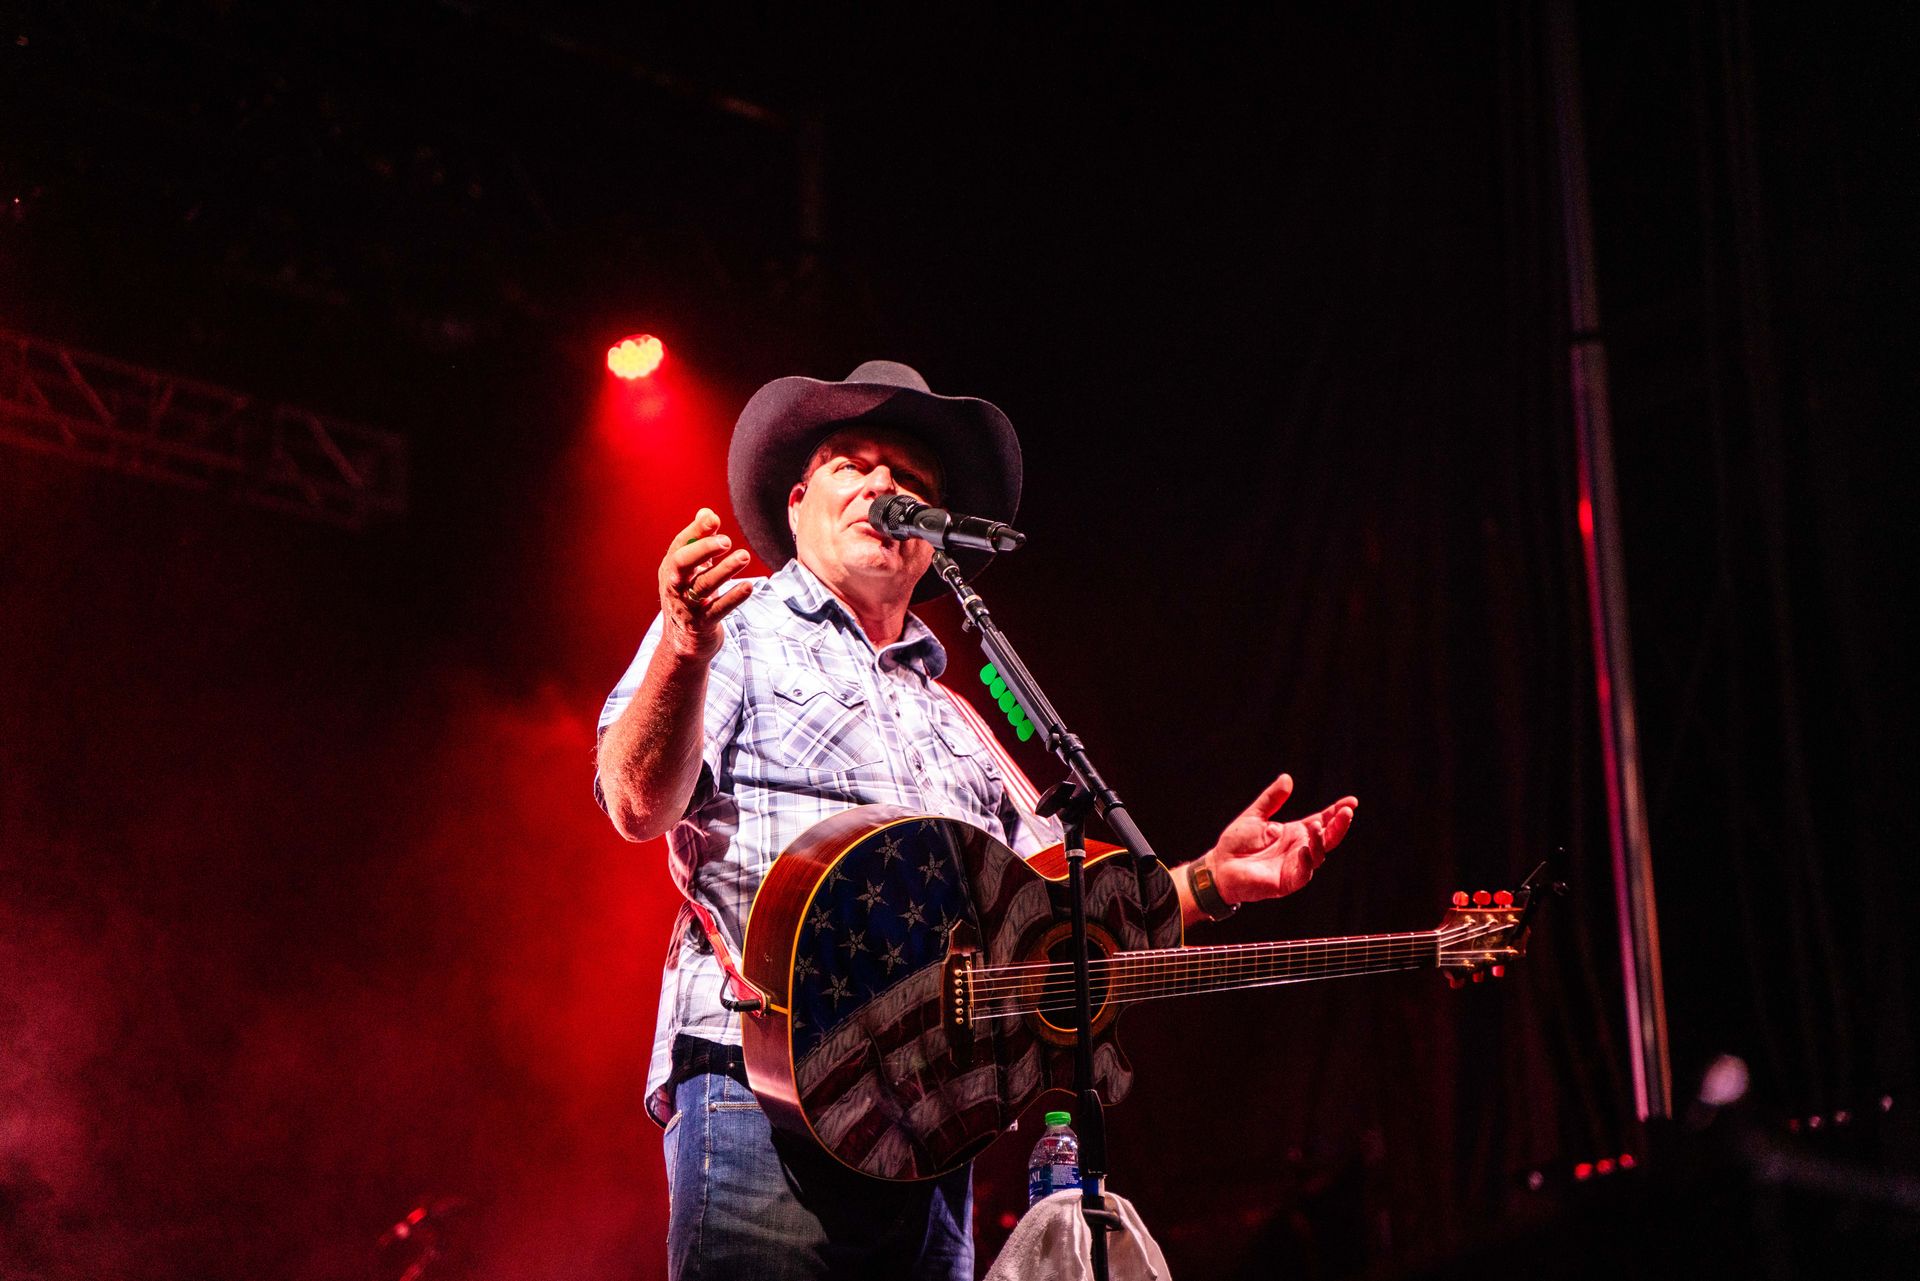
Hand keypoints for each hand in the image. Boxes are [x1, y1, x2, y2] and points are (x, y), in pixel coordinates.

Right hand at [660, 508, 752, 658]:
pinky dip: (733, 598)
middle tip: (727, 540)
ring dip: (725, 570)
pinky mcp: (701, 625)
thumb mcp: (690, 572)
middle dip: (703, 550)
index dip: (696, 531)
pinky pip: (718, 610)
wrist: (683, 645)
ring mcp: (686, 607)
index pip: (680, 546)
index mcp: (671, 570)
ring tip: (744, 556)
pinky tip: (749, 586)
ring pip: (703, 586)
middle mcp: (674, 587)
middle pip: (682, 564)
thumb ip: (698, 542)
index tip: (714, 519)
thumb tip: (706, 512)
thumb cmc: (690, 599)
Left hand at [1203, 773, 1357, 906]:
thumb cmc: (1236, 844)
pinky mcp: (1287, 882)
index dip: (1336, 812)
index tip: (1351, 801)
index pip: (1321, 821)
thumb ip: (1272, 799)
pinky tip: (1305, 848)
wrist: (1218, 867)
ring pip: (1319, 855)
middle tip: (1348, 812)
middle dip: (1339, 826)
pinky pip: (1304, 873)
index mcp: (1294, 833)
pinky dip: (1307, 861)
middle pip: (1327, 838)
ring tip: (1318, 826)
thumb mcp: (1255, 816)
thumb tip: (1287, 778)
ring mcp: (1295, 866)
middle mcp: (1299, 849)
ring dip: (1321, 840)